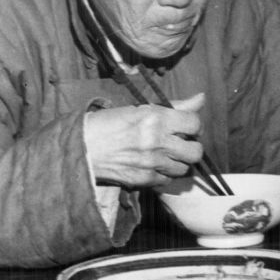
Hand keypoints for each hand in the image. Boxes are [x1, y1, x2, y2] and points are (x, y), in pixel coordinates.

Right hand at [82, 92, 205, 188]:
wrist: (78, 147)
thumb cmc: (107, 124)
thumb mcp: (139, 108)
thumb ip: (174, 106)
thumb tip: (201, 98)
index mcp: (156, 118)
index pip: (194, 123)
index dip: (193, 126)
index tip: (186, 128)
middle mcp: (157, 141)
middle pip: (196, 151)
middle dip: (191, 147)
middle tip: (180, 144)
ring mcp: (150, 162)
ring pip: (183, 168)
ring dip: (178, 163)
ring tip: (165, 156)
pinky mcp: (141, 180)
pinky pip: (166, 181)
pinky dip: (162, 175)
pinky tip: (152, 167)